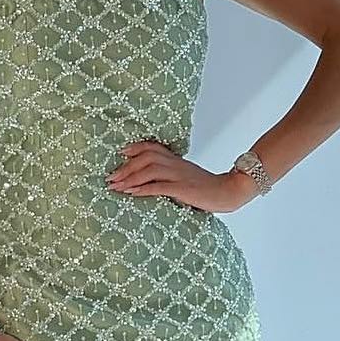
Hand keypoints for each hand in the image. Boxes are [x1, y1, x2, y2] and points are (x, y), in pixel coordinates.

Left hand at [106, 140, 257, 213]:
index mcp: (176, 161)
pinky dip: (143, 189)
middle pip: (146, 157)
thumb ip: (171, 177)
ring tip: (115, 186)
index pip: (152, 147)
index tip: (121, 153)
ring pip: (149, 170)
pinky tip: (131, 193)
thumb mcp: (187, 178)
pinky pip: (159, 186)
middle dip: (125, 167)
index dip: (135, 148)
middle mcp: (175, 164)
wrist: (229, 191)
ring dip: (129, 178)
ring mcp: (179, 175)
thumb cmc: (208, 189)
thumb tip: (154, 183)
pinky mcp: (182, 188)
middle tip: (110, 177)